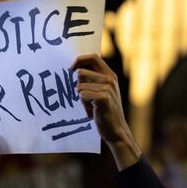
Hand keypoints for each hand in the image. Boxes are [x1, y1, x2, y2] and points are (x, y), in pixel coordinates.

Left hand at [71, 54, 141, 169]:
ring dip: (81, 98)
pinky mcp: (104, 97)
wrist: (116, 130)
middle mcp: (110, 79)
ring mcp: (108, 87)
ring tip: (91, 106)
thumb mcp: (102, 91)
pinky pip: (82, 95)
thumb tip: (74, 69)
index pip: (93, 57)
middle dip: (78, 85)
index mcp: (110, 75)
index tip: (70, 69)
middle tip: (86, 98)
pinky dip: (83, 104)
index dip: (79, 60)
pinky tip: (92, 111)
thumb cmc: (105, 111)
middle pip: (81, 72)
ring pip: (79, 86)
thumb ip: (93, 80)